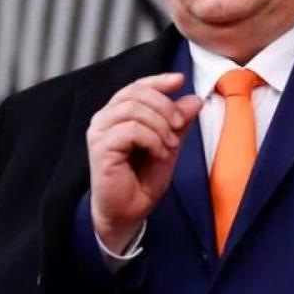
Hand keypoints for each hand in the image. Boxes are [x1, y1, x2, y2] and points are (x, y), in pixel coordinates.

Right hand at [86, 73, 202, 252]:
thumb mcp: (169, 144)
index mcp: (118, 113)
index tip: (180, 80)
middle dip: (165, 106)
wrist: (129, 212)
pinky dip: (151, 139)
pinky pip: (130, 130)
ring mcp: (99, 132)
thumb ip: (179, 122)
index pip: (137, 86)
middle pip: (137, 93)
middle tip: (180, 125)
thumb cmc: (143, 179)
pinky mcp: (100, 148)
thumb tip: (194, 99)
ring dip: (159, 125)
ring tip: (169, 145)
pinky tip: (159, 153)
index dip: (158, 80)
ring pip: (134, 109)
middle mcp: (104, 119)